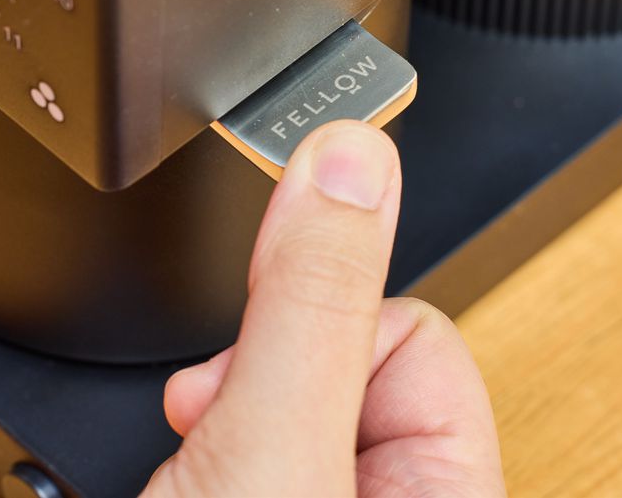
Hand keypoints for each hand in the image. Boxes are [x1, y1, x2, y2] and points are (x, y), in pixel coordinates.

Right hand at [144, 120, 505, 497]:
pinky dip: (193, 448)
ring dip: (218, 415)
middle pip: (339, 356)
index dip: (327, 322)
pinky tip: (172, 476)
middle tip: (217, 426)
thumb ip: (311, 302)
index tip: (264, 341)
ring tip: (192, 467)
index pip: (419, 332)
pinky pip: (236, 445)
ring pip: (277, 399)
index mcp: (449, 494)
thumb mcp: (272, 449)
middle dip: (259, 375)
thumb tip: (350, 158)